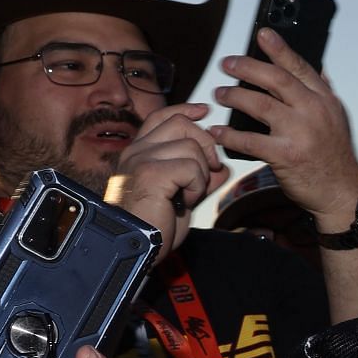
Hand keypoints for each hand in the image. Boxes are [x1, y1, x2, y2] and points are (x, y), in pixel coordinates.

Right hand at [105, 103, 228, 254]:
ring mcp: (142, 159)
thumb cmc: (153, 226)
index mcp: (140, 153)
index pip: (162, 117)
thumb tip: (222, 167)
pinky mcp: (151, 172)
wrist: (136, 248)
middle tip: (205, 174)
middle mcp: (137, 151)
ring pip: (191, 147)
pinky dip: (196, 187)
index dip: (185, 110)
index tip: (203, 111)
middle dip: (205, 146)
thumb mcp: (181, 196)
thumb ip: (198, 177)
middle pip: (182, 124)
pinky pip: (192, 167)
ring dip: (201, 174)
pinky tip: (183, 202)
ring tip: (187, 195)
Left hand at [211, 28, 357, 228]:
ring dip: (234, 96)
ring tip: (219, 94)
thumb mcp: (336, 118)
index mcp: (325, 100)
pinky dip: (229, 135)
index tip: (262, 34)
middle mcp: (314, 112)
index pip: (300, 67)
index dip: (279, 49)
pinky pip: (249, 140)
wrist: (341, 193)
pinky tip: (217, 132)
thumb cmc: (335, 157)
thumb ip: (323, 92)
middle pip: (276, 79)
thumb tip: (318, 67)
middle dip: (247, 67)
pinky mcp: (285, 155)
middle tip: (227, 64)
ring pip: (259, 105)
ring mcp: (299, 133)